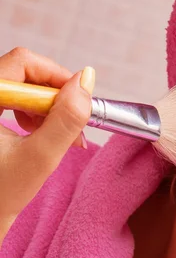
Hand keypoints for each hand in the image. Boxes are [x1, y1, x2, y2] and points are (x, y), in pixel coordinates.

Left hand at [0, 47, 94, 242]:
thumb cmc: (1, 194)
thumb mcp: (40, 157)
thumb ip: (66, 118)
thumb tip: (86, 80)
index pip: (23, 63)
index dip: (56, 77)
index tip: (79, 101)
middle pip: (25, 73)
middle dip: (56, 98)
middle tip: (70, 128)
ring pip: (24, 86)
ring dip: (49, 108)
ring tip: (59, 137)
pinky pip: (17, 99)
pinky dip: (37, 115)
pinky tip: (44, 136)